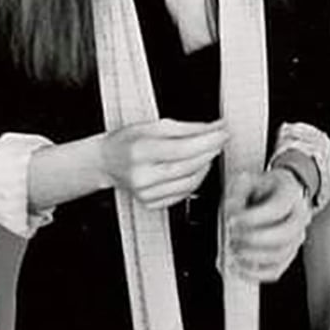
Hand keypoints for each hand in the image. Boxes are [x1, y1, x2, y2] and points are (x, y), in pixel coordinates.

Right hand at [100, 118, 226, 210]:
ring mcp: (146, 193)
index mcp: (140, 151)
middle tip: (220, 140)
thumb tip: (214, 127)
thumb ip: (186, 128)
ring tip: (208, 153)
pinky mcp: (151, 203)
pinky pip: (183, 194)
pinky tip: (196, 169)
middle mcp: (142, 176)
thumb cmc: (127, 141)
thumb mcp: (151, 125)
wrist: (106, 162)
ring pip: (190, 183)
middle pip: (189, 166)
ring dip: (205, 167)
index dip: (208, 141)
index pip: (184, 148)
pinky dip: (195, 181)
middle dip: (210, 152)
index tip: (223, 132)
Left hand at [224, 168, 310, 282]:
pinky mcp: (288, 255)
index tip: (231, 220)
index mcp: (290, 193)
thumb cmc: (261, 187)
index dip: (252, 217)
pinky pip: (274, 271)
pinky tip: (237, 267)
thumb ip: (236, 196)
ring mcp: (296, 238)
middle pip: (284, 234)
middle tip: (232, 236)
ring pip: (279, 255)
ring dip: (252, 257)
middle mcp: (299, 216)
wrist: (276, 193)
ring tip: (233, 250)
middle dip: (253, 239)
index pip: (277, 208)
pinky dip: (254, 274)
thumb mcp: (246, 180)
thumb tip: (230, 216)